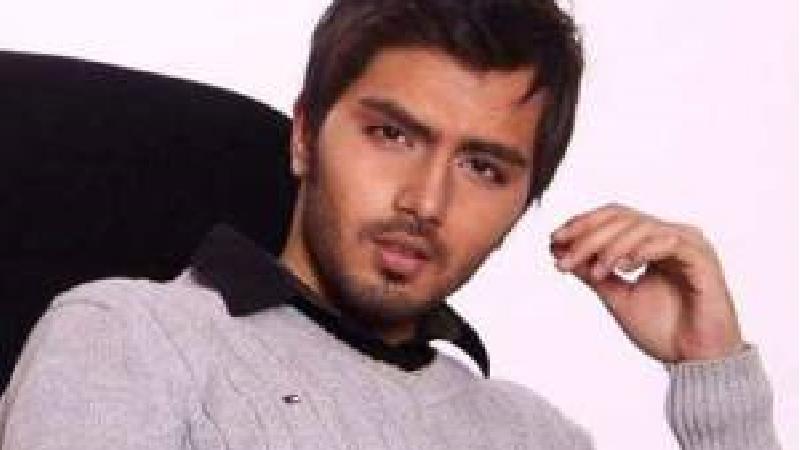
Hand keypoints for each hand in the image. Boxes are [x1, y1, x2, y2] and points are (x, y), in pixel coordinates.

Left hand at [549, 203, 743, 362]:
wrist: (695, 362)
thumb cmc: (664, 331)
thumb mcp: (617, 297)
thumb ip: (593, 273)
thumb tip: (560, 252)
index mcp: (652, 242)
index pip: (614, 218)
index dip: (582, 224)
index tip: (553, 240)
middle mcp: (670, 237)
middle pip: (623, 218)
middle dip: (588, 236)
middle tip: (565, 257)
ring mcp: (688, 244)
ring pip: (641, 226)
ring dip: (611, 246)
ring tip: (596, 271)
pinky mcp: (702, 259)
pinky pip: (668, 242)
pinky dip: (641, 251)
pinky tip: (623, 267)